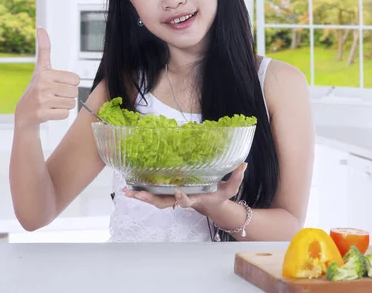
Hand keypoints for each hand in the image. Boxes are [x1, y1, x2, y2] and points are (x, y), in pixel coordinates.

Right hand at [14, 27, 80, 129]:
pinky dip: (60, 115)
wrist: (24, 112)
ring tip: (52, 103)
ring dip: (64, 105)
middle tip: (55, 95)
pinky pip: (65, 114)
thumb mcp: (41, 68)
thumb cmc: (37, 88)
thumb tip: (41, 28)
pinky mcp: (42, 114)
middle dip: (67, 95)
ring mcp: (42, 100)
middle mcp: (42, 85)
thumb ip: (44, 49)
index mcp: (45, 73)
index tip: (58, 84)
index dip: (70, 83)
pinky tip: (49, 112)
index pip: (76, 79)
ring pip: (71, 104)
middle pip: (75, 92)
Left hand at [124, 162, 247, 213]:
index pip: (187, 201)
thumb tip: (244, 164)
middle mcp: (181, 201)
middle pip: (163, 203)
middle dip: (150, 200)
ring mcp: (173, 199)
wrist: (212, 207)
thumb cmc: (220, 196)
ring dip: (141, 197)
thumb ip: (237, 178)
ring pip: (155, 201)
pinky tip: (129, 188)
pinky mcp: (169, 196)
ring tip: (127, 192)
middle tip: (137, 195)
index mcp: (195, 199)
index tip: (178, 192)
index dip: (182, 198)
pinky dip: (142, 193)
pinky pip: (154, 196)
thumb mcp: (230, 189)